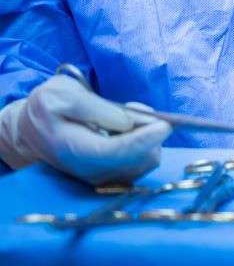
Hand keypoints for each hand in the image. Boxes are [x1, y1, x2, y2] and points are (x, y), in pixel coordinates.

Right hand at [0, 75, 169, 184]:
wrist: (31, 131)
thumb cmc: (48, 108)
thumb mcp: (62, 94)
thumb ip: (96, 108)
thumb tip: (128, 122)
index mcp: (72, 150)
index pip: (114, 153)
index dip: (142, 140)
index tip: (164, 125)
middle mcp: (89, 172)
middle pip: (137, 160)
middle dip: (148, 132)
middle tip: (134, 108)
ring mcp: (102, 177)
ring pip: (145, 162)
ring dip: (148, 137)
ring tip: (127, 116)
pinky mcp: (113, 176)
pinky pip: (144, 162)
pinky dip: (147, 144)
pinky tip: (130, 128)